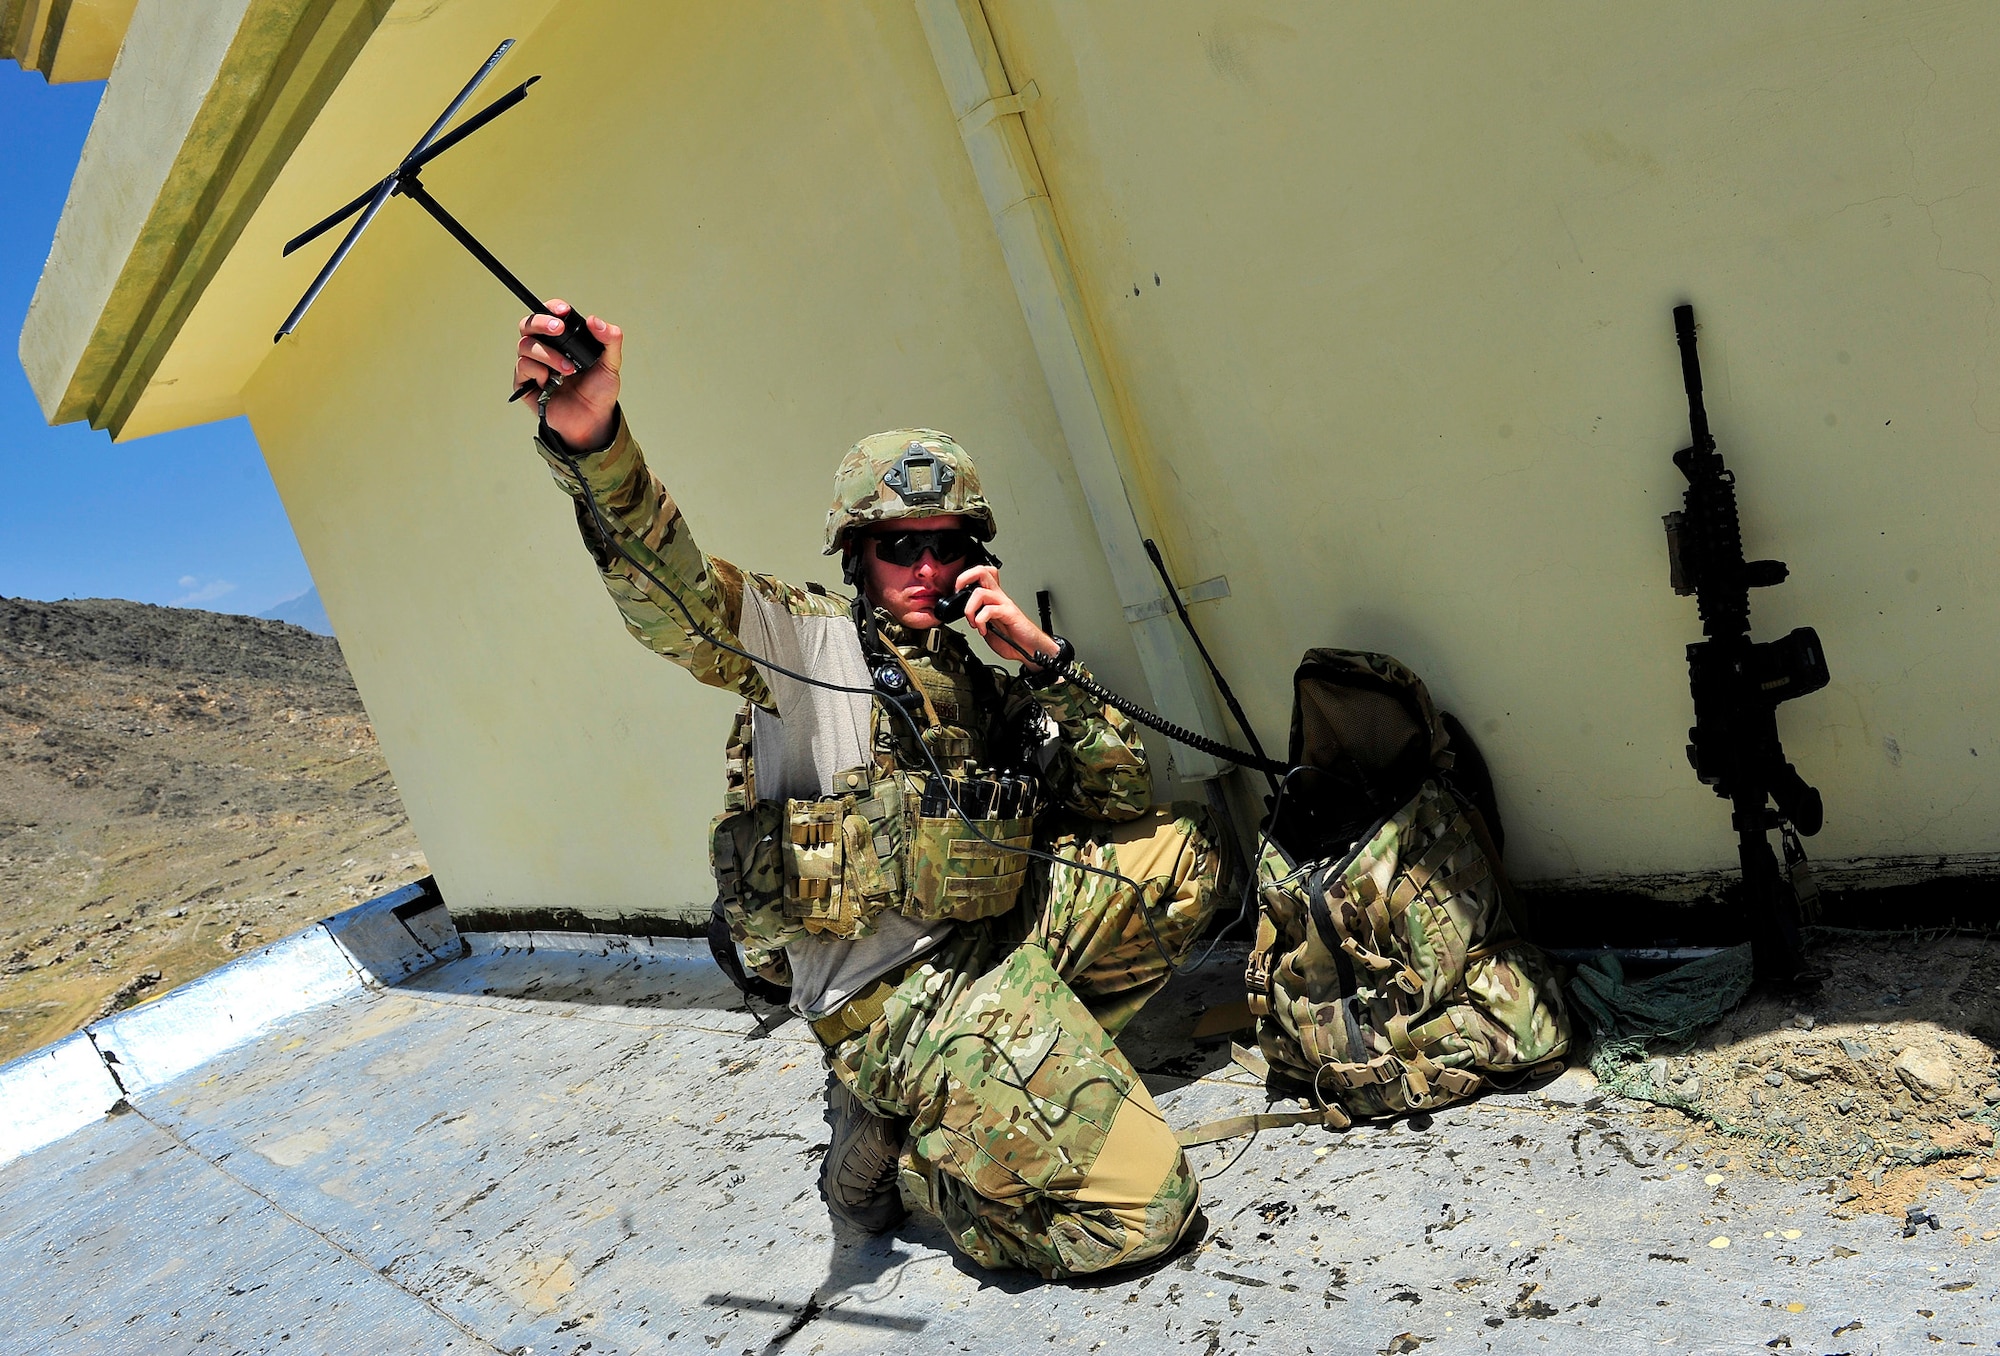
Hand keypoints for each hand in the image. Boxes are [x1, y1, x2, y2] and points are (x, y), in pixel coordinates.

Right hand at [516, 300, 621, 449]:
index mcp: (562, 340)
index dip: (552, 308)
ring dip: (548, 354)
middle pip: (528, 324)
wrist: (593, 420)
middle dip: (540, 322)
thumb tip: (595, 321)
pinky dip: (538, 370)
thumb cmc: (598, 392)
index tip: (564, 311)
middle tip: (558, 329)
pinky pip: (523, 367)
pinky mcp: (526, 383)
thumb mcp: (611, 364)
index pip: (549, 315)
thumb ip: (610, 340)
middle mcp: (544, 349)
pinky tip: (552, 381)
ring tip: (569, 369)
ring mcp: (533, 365)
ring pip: (525, 345)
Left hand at [952, 563, 1058, 670]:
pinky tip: (983, 631)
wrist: (1030, 649)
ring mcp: (1004, 604)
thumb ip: (976, 617)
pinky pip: (989, 610)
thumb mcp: (987, 626)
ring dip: (970, 609)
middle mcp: (999, 597)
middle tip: (959, 593)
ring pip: (980, 592)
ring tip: (972, 622)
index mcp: (993, 597)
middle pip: (982, 571)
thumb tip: (962, 614)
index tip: (957, 591)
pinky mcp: (1010, 614)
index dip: (965, 576)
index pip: (982, 573)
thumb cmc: (1012, 638)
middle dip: (964, 578)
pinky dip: (980, 621)